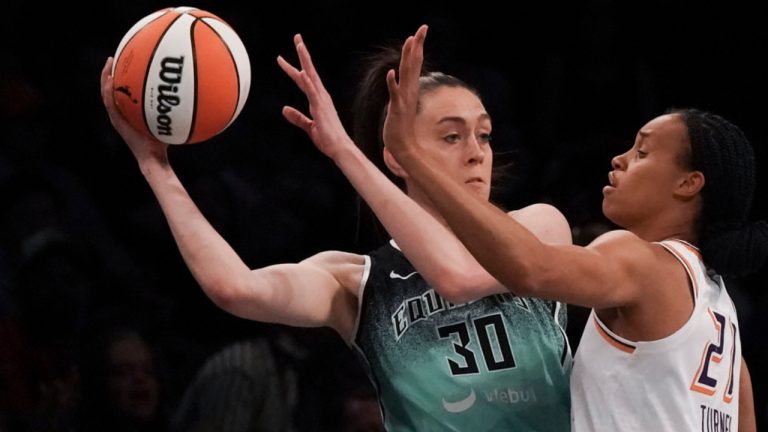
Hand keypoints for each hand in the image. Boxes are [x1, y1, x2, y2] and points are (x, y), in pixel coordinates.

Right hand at [100, 58, 167, 165]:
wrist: (153, 157)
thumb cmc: (162, 141)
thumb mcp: (166, 120)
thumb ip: (172, 108)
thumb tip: (189, 95)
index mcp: (128, 112)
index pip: (121, 91)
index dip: (121, 77)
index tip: (125, 61)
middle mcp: (121, 113)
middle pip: (111, 89)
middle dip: (111, 72)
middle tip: (114, 57)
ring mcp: (117, 117)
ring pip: (107, 93)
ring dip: (106, 77)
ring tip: (109, 62)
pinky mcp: (117, 122)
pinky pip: (110, 103)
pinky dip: (109, 90)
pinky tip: (111, 78)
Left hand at [278, 34, 353, 159]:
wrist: (340, 149)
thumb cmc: (328, 138)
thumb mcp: (309, 126)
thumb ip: (297, 117)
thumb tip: (284, 109)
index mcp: (317, 99)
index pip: (303, 80)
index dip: (292, 68)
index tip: (280, 58)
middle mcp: (320, 96)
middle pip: (309, 71)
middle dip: (302, 54)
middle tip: (297, 37)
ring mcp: (321, 101)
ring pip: (311, 76)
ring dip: (305, 60)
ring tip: (299, 45)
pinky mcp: (321, 109)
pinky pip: (313, 93)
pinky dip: (308, 82)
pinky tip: (302, 72)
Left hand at [382, 25, 427, 160]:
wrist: (403, 147)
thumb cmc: (400, 127)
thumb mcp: (401, 104)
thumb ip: (402, 92)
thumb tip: (401, 81)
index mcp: (410, 88)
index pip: (414, 63)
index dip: (417, 46)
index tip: (421, 30)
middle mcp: (409, 91)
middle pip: (414, 63)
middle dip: (417, 45)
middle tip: (422, 28)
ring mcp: (403, 99)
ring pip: (407, 74)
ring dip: (408, 58)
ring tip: (410, 41)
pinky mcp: (397, 109)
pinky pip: (394, 94)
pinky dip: (393, 83)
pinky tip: (391, 73)